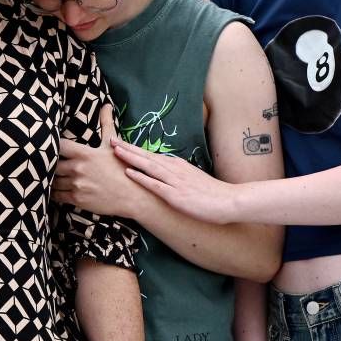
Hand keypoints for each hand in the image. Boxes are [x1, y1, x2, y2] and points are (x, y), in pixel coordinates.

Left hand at [54, 104, 146, 218]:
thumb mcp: (113, 145)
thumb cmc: (122, 168)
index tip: (50, 147)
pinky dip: (54, 193)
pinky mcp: (77, 199)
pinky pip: (57, 196)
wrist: (133, 196)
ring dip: (51, 179)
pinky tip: (54, 191)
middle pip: (52, 164)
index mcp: (84, 153)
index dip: (52, 146)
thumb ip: (106, 124)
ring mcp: (77, 185)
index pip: (58, 146)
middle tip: (47, 164)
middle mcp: (78, 168)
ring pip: (53, 181)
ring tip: (49, 177)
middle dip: (50, 164)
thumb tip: (106, 105)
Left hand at [112, 139, 239, 223]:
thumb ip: (179, 176)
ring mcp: (175, 182)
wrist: (229, 201)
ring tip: (115, 150)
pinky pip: (155, 185)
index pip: (152, 155)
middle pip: (147, 156)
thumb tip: (167, 175)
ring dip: (130, 158)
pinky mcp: (176, 196)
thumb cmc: (212, 194)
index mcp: (178, 165)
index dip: (135, 149)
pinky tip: (128, 172)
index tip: (121, 143)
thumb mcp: (193, 179)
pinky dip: (140, 177)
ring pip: (148, 166)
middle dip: (128, 148)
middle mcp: (175, 169)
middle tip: (111, 140)